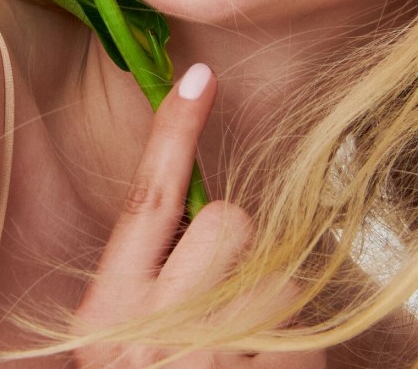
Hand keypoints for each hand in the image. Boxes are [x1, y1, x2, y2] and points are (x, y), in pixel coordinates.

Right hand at [73, 63, 325, 366]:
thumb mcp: (116, 340)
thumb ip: (145, 277)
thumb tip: (199, 217)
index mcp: (107, 310)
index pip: (147, 200)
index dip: (175, 133)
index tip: (200, 76)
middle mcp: (153, 328)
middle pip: (230, 222)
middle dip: (238, 250)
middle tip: (223, 306)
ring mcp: (211, 356)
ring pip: (280, 277)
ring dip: (271, 307)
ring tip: (242, 354)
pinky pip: (309, 329)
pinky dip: (299, 350)